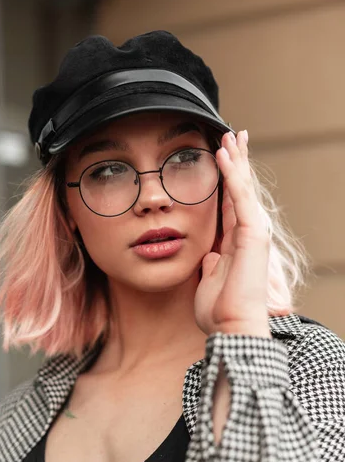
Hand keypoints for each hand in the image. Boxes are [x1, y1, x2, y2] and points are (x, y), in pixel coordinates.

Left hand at [194, 130, 271, 337]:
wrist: (232, 327)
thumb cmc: (220, 310)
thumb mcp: (209, 281)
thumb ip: (211, 264)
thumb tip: (208, 255)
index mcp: (236, 242)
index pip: (231, 203)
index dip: (228, 180)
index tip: (223, 159)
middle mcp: (248, 233)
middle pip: (241, 189)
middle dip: (237, 161)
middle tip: (232, 135)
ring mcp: (253, 232)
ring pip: (243, 187)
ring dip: (235, 160)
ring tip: (229, 134)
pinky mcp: (253, 233)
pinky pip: (239, 196)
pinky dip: (231, 174)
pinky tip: (222, 154)